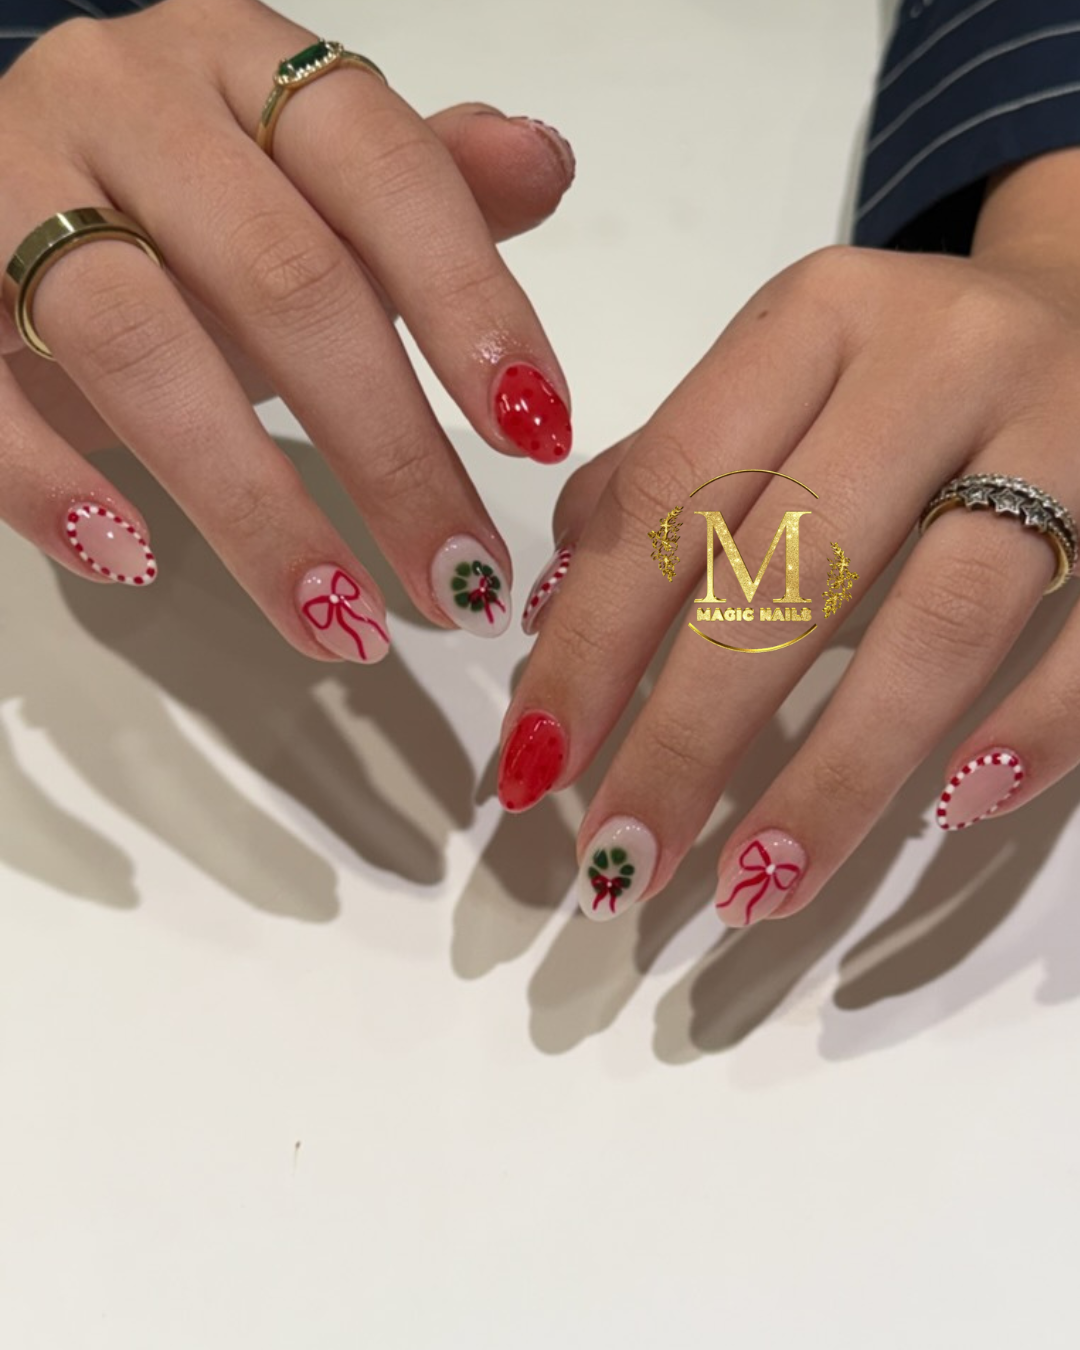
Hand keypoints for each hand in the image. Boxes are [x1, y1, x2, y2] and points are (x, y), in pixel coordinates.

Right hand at [0, 0, 575, 659]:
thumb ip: (424, 189)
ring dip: (256, 507)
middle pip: (282, 279)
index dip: (468, 301)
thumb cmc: (185, 207)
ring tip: (340, 620)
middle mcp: (128, 103)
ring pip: (140, 345)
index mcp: (245, 65)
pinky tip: (136, 560)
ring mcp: (10, 185)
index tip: (537, 432)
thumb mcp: (310, 187)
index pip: (382, 165)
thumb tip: (540, 164)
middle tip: (460, 579)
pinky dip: (57, 485)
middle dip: (389, 452)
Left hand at [499, 151, 1079, 928]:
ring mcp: (1062, 429)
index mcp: (813, 322)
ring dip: (836, 773)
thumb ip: (660, 481)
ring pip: (936, 624)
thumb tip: (548, 617)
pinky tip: (950, 811)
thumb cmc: (901, 374)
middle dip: (687, 736)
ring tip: (756, 884)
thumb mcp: (776, 379)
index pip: (672, 494)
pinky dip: (1027, 730)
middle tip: (624, 859)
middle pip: (788, 571)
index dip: (593, 641)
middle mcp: (936, 359)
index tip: (537, 764)